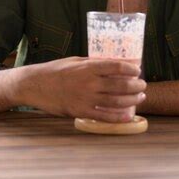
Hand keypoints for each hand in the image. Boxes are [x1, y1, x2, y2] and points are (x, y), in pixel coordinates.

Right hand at [15, 56, 146, 121]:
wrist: (35, 85)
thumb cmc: (55, 70)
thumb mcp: (75, 61)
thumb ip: (93, 63)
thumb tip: (112, 64)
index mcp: (88, 66)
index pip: (115, 66)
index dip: (130, 69)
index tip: (138, 70)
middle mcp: (89, 82)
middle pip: (120, 85)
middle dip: (136, 86)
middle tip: (143, 85)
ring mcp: (85, 98)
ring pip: (116, 101)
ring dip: (131, 100)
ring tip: (140, 98)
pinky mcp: (80, 111)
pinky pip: (104, 116)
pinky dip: (119, 117)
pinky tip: (128, 115)